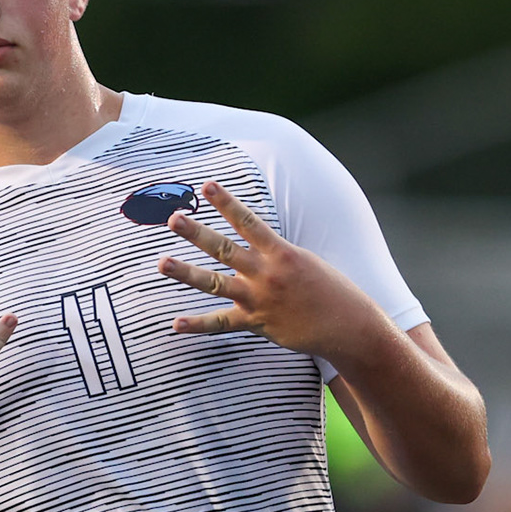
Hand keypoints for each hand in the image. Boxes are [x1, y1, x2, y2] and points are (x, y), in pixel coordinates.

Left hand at [157, 181, 385, 362]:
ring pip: (215, 283)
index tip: (206, 185)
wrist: (349, 326)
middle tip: (172, 218)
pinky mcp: (257, 323)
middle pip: (224, 248)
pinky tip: (176, 323)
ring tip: (161, 263)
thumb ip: (274, 252)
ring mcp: (259, 298)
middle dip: (196, 233)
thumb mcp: (304, 261)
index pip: (248, 221)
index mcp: (281, 252)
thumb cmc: (329, 290)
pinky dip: (198, 324)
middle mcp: (266, 273)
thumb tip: (254, 241)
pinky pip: (222, 323)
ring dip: (186, 272)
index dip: (226, 202)